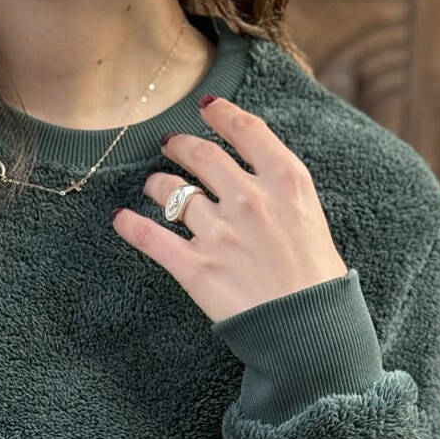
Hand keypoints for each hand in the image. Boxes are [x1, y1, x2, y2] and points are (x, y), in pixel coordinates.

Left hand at [111, 94, 348, 323]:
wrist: (309, 331)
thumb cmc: (319, 285)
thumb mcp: (313, 222)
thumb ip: (284, 197)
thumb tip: (259, 186)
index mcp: (285, 182)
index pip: (246, 131)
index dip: (222, 114)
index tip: (207, 107)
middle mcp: (248, 198)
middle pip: (203, 156)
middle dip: (181, 145)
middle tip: (170, 144)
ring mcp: (219, 232)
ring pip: (172, 192)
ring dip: (157, 185)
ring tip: (153, 186)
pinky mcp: (195, 268)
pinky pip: (151, 237)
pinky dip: (130, 226)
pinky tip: (120, 221)